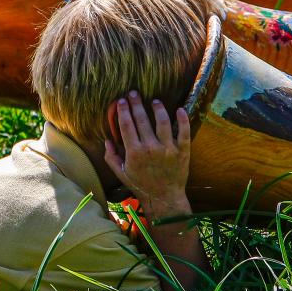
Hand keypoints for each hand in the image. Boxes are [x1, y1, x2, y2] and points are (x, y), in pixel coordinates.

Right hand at [103, 91, 191, 217]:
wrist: (164, 197)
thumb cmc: (140, 185)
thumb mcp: (121, 173)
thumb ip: (111, 157)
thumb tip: (107, 140)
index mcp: (134, 152)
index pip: (127, 125)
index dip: (123, 110)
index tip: (121, 100)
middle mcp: (150, 148)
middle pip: (142, 119)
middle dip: (136, 104)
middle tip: (134, 93)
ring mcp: (168, 148)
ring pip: (163, 121)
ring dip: (157, 108)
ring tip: (154, 100)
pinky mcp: (182, 151)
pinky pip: (184, 131)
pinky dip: (182, 119)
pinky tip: (179, 109)